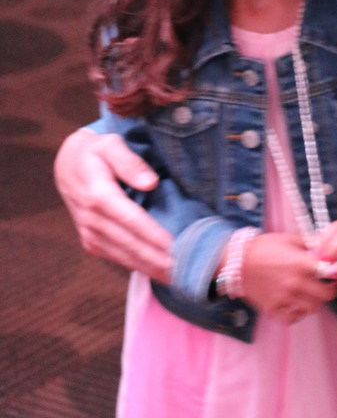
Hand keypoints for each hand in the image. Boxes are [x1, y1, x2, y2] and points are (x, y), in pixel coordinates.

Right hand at [54, 128, 172, 281]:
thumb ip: (130, 162)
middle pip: (129, 243)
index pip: (131, 219)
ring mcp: (89, 233)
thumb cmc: (96, 152)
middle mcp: (92, 219)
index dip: (153, 235)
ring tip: (175, 276)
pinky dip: (137, 265)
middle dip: (156, 258)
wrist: (68, 166)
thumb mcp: (111, 145)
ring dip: (149, 267)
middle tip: (183, 269)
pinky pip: (115, 257)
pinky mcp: (90, 242)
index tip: (175, 246)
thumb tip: (151, 182)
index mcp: (98, 194)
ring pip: (123, 255)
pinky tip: (156, 271)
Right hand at [239, 233, 336, 323]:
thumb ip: (309, 242)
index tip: (335, 273)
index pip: (329, 273)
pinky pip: (291, 318)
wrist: (237, 261)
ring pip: (311, 309)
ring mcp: (283, 298)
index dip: (335, 273)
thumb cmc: (264, 246)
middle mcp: (294, 283)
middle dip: (330, 292)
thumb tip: (327, 244)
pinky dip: (297, 314)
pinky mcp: (272, 308)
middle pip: (324, 295)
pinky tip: (296, 306)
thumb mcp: (288, 238)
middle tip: (329, 288)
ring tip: (312, 296)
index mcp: (300, 263)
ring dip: (315, 303)